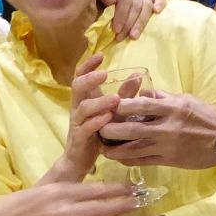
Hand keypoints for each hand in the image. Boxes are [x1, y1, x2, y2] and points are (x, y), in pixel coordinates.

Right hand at [0, 181, 142, 215]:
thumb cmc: (20, 205)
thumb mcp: (44, 189)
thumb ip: (65, 189)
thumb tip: (88, 188)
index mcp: (59, 191)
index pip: (93, 189)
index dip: (114, 189)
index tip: (129, 188)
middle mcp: (61, 208)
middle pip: (98, 206)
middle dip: (121, 205)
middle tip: (139, 202)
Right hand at [48, 54, 122, 181]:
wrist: (80, 160)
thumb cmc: (98, 133)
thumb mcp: (113, 111)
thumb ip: (124, 95)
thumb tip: (138, 76)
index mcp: (85, 98)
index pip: (81, 76)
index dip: (88, 65)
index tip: (101, 54)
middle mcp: (78, 108)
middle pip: (77, 87)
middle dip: (90, 78)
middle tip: (105, 74)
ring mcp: (78, 123)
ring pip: (82, 108)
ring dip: (99, 102)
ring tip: (115, 99)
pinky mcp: (80, 138)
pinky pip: (85, 128)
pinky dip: (96, 122)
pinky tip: (108, 118)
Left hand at [98, 0, 166, 40]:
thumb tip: (113, 0)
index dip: (121, 15)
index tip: (116, 30)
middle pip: (137, 5)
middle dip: (129, 23)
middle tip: (121, 37)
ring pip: (147, 6)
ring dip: (141, 23)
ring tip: (133, 36)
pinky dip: (161, 4)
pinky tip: (157, 13)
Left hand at [103, 91, 215, 170]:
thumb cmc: (207, 115)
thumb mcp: (186, 99)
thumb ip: (163, 97)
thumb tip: (141, 94)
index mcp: (172, 108)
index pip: (140, 107)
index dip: (120, 107)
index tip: (107, 105)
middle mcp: (167, 127)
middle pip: (131, 130)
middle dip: (111, 130)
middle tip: (97, 128)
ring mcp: (168, 146)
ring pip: (134, 150)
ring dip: (115, 150)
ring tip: (103, 148)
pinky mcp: (170, 160)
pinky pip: (144, 161)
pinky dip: (129, 160)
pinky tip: (119, 158)